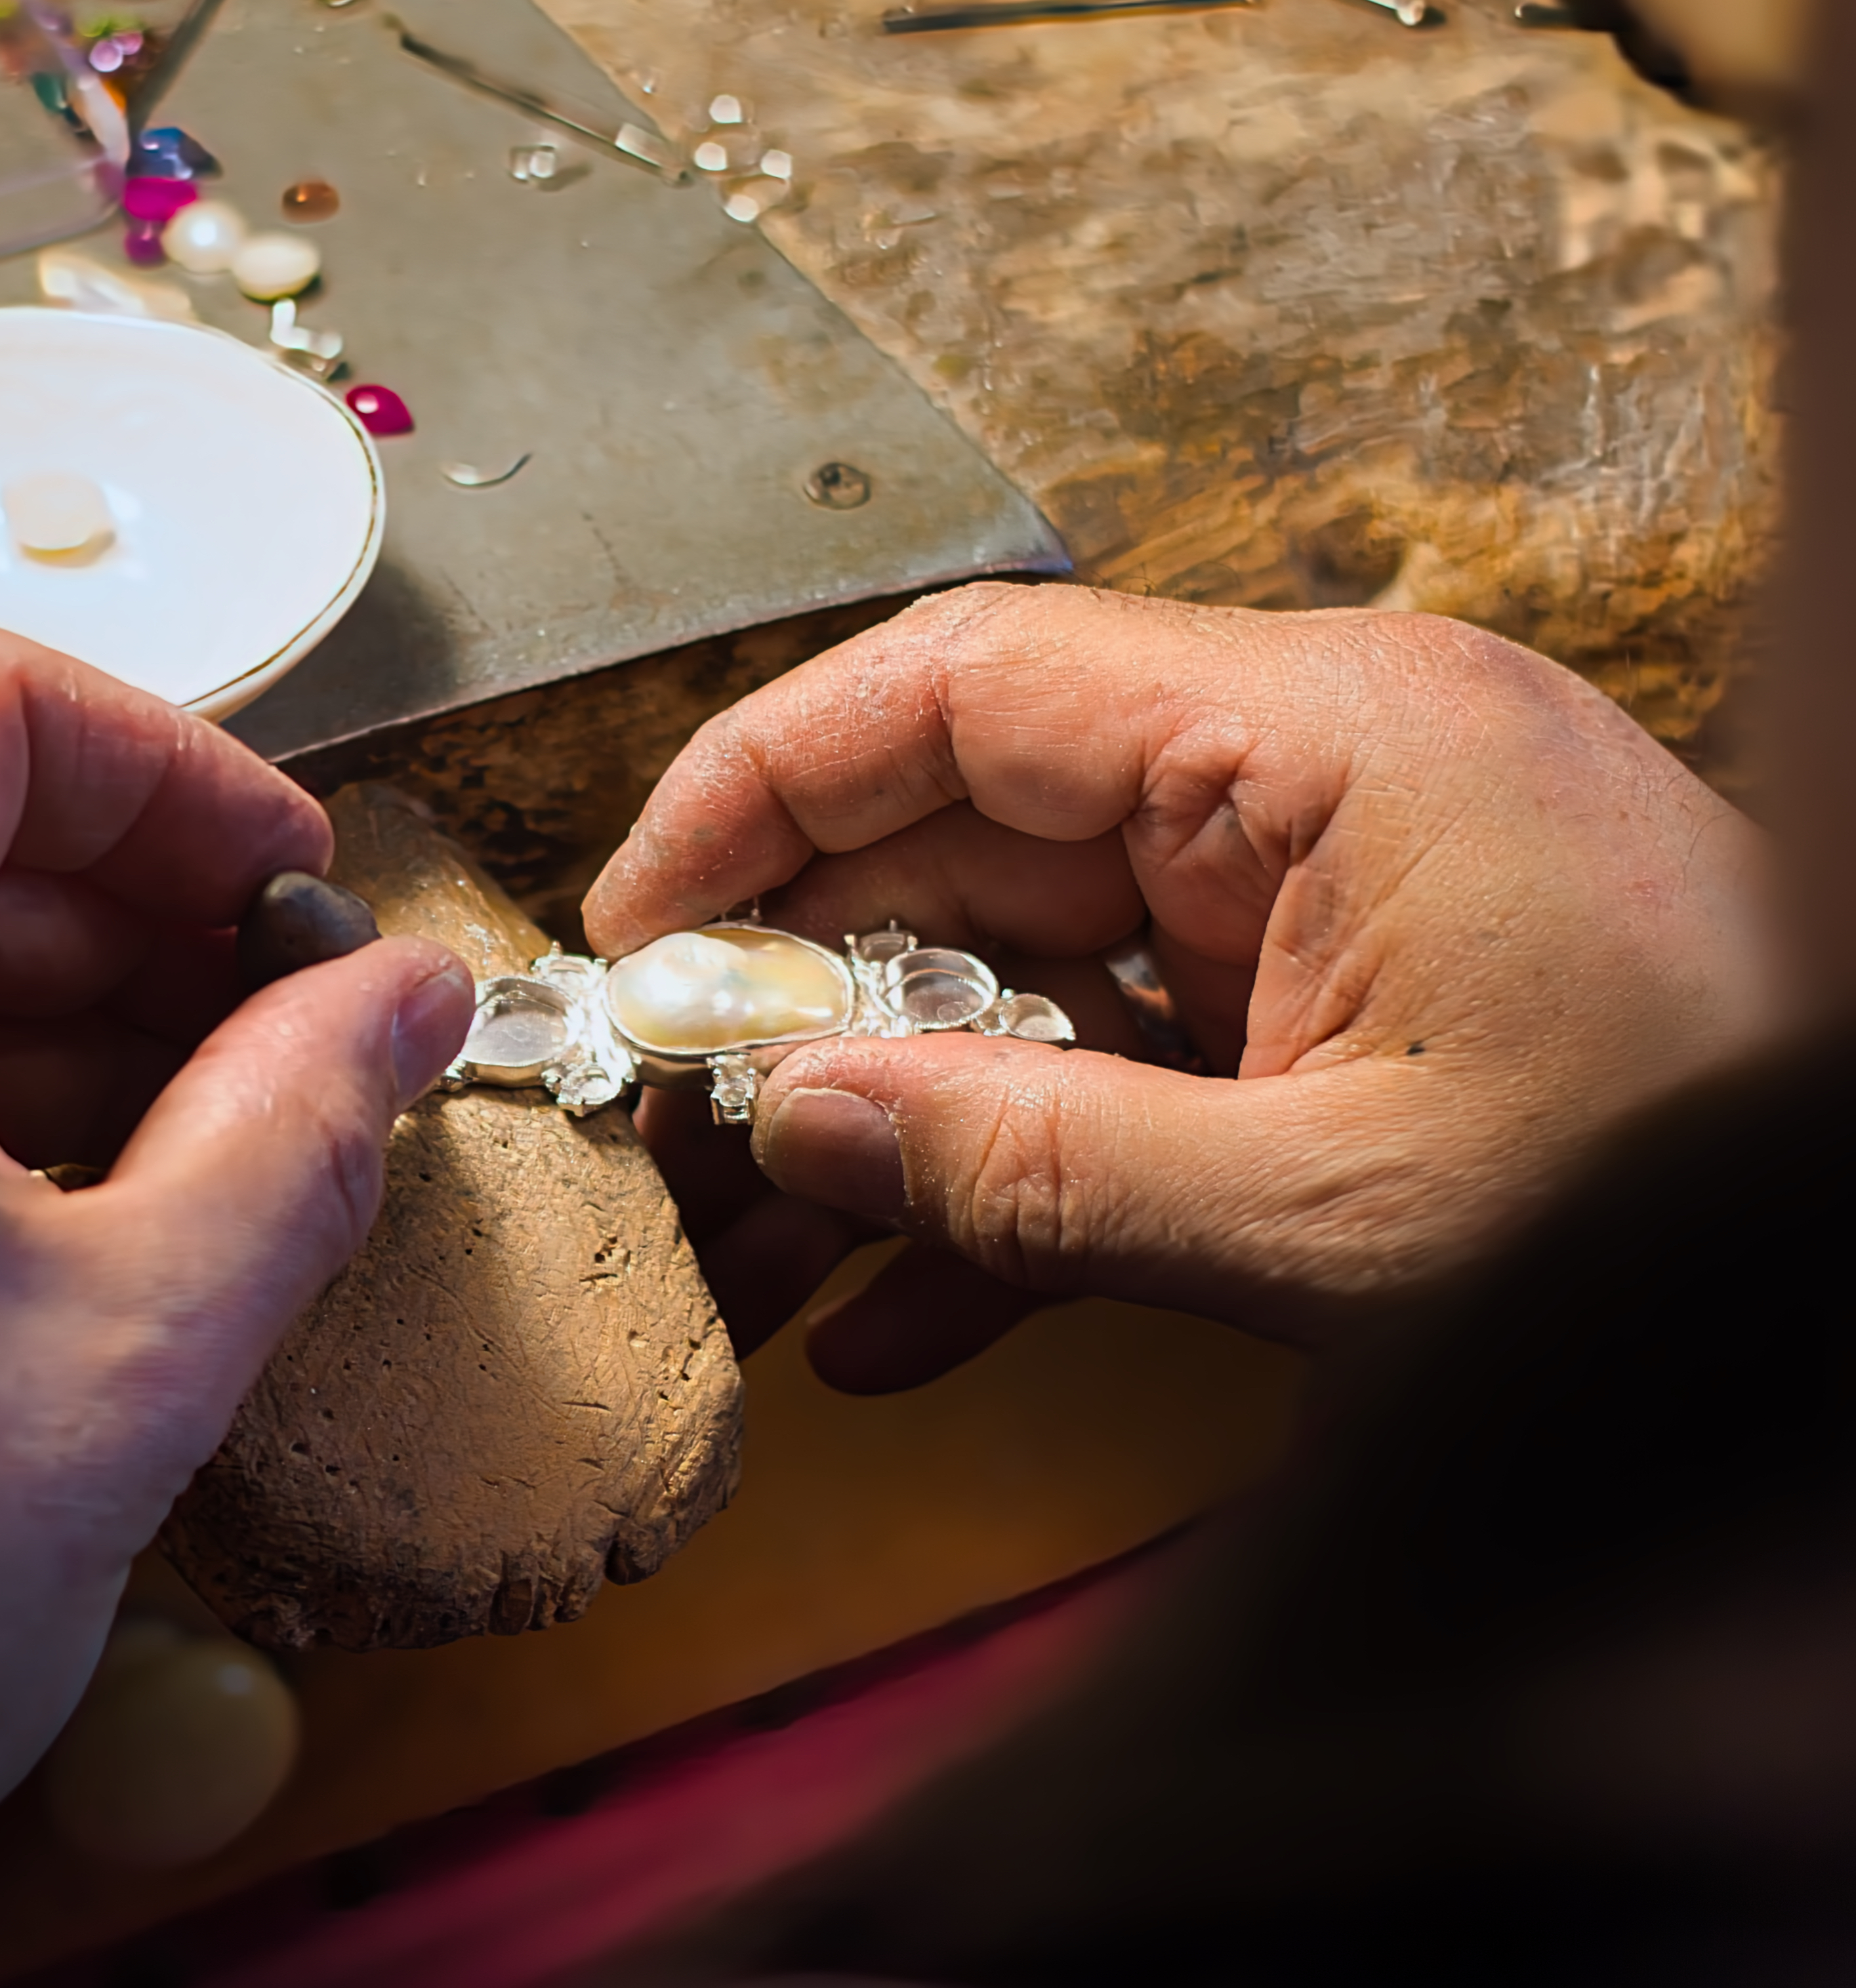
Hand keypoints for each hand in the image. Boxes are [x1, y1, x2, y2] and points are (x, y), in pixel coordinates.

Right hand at [586, 584, 1773, 1383]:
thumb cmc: (1695, 1203)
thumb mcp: (1337, 1219)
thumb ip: (1038, 1171)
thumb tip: (791, 1122)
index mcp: (1329, 741)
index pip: (960, 687)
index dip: (759, 791)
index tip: (638, 929)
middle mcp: (1315, 788)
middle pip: (969, 840)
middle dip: (802, 999)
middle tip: (668, 1130)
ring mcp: (1330, 909)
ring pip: (1030, 975)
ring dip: (887, 1126)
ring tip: (749, 1262)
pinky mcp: (1344, 1022)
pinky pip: (1126, 1075)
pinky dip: (1013, 1189)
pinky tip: (898, 1317)